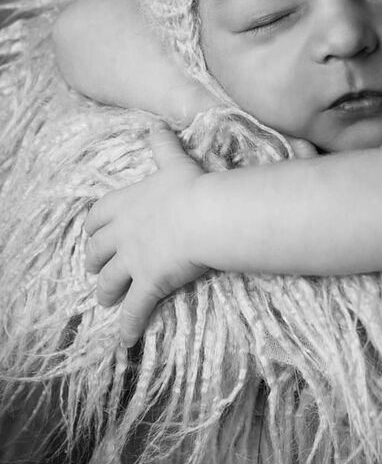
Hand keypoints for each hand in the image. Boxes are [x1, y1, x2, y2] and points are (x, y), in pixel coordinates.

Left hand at [84, 123, 208, 347]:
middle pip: (97, 250)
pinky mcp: (148, 284)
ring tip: (106, 300)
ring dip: (106, 292)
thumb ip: (163, 145)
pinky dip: (128, 326)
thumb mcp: (175, 161)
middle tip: (95, 269)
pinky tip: (125, 339)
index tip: (93, 233)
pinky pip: (135, 310)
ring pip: (109, 281)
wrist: (206, 214)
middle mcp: (123, 233)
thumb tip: (158, 123)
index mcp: (127, 203)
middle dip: (94, 261)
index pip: (98, 216)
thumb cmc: (193, 186)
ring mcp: (133, 260)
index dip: (94, 227)